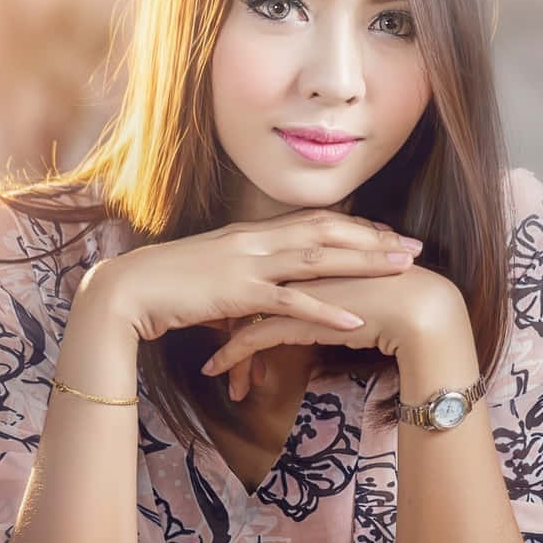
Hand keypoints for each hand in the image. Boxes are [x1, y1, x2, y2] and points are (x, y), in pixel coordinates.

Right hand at [83, 208, 423, 343]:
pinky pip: (289, 302)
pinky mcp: (237, 292)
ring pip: (318, 258)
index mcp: (252, 234)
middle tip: (415, 249)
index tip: (390, 235)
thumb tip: (269, 290)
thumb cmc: (169, 287)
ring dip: (363, 263)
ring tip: (401, 271)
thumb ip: (248, 276)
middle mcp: (256, 240)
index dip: (356, 228)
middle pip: (328, 232)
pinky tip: (355, 319)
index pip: (315, 222)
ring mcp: (248, 264)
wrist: (128, 292)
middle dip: (374, 239)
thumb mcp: (216, 274)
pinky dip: (324, 310)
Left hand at [199, 266, 467, 394]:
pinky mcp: (293, 318)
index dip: (251, 288)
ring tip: (210, 363)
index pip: (271, 267)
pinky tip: (215, 372)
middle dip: (226, 313)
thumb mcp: (370, 287)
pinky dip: (230, 356)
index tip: (233, 307)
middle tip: (208, 328)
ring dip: (223, 340)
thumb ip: (349, 286)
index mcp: (316, 251)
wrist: (423, 310)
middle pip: (249, 288)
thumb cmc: (406, 300)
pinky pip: (250, 338)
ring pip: (243, 314)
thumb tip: (344, 300)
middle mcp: (299, 265)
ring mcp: (294, 289)